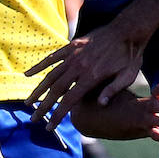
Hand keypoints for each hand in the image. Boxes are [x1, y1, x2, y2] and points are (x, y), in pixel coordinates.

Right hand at [25, 22, 145, 128]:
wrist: (128, 30)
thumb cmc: (130, 56)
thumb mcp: (127, 76)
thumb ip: (112, 90)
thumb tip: (99, 105)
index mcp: (92, 77)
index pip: (69, 100)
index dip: (58, 114)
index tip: (50, 127)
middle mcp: (79, 66)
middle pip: (56, 90)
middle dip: (43, 106)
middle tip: (34, 119)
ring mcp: (74, 55)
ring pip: (51, 75)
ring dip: (38, 89)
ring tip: (28, 102)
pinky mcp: (72, 46)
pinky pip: (52, 57)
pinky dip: (40, 66)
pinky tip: (29, 74)